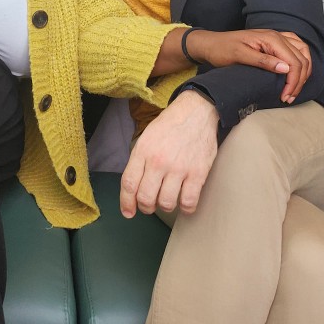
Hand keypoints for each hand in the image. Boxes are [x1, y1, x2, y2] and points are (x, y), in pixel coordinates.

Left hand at [120, 90, 219, 217]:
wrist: (196, 112)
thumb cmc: (170, 126)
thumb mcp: (146, 137)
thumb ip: (139, 160)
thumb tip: (133, 186)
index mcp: (143, 151)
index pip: (129, 183)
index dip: (126, 202)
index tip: (128, 212)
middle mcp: (159, 161)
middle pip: (145, 197)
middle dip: (145, 207)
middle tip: (149, 205)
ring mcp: (179, 168)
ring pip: (166, 203)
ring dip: (164, 206)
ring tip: (166, 200)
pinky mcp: (197, 173)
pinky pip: (188, 202)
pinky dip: (185, 208)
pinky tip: (184, 202)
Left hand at [184, 28, 310, 102]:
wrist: (211, 43)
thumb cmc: (222, 49)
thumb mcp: (239, 56)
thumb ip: (262, 61)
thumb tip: (285, 68)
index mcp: (271, 38)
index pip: (294, 62)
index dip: (293, 82)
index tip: (285, 97)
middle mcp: (277, 35)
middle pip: (301, 58)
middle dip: (299, 80)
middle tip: (289, 97)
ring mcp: (276, 37)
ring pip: (303, 52)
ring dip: (303, 71)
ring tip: (294, 88)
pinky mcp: (273, 41)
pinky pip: (296, 47)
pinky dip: (301, 60)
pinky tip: (297, 71)